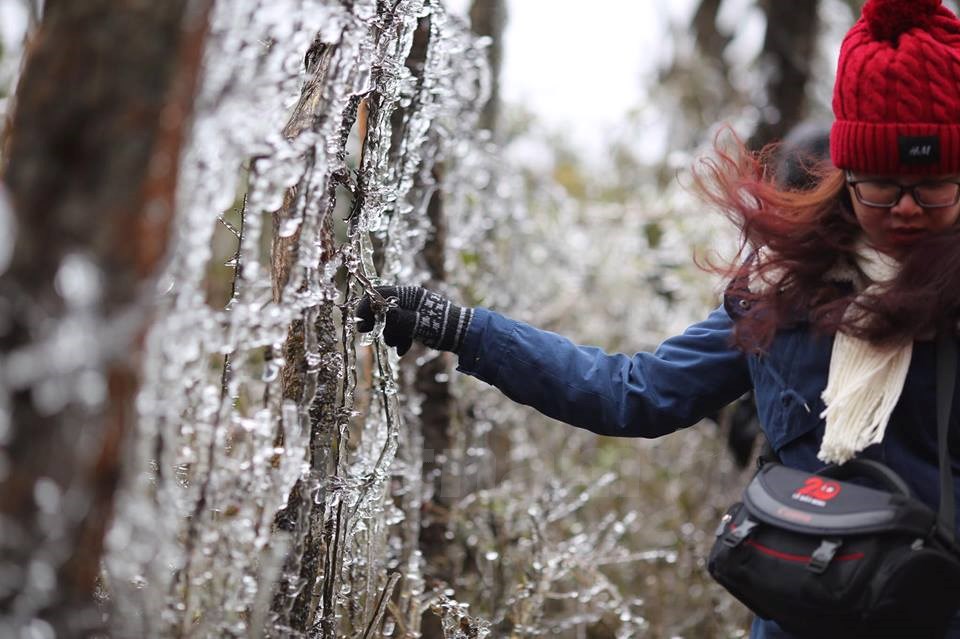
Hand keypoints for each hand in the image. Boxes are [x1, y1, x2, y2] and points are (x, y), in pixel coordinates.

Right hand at [355, 286, 473, 355]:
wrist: (463, 336)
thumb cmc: (442, 327)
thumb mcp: (418, 324)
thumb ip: (398, 319)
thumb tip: (378, 311)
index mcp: (410, 294)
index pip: (380, 293)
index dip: (367, 307)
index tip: (361, 324)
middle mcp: (410, 299)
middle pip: (383, 308)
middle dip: (379, 324)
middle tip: (370, 335)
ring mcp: (413, 310)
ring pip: (391, 321)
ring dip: (390, 334)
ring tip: (398, 346)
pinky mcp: (416, 321)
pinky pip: (401, 328)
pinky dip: (400, 338)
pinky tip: (403, 349)